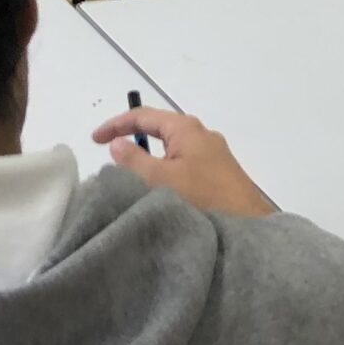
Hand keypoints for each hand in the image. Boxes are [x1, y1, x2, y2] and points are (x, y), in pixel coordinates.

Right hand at [91, 107, 274, 216]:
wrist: (249, 228)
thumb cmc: (203, 197)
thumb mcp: (160, 179)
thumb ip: (134, 160)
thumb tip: (118, 142)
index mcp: (186, 128)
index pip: (143, 116)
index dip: (116, 125)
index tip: (94, 140)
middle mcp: (202, 134)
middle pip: (160, 130)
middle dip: (134, 139)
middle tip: (111, 156)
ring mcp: (214, 155)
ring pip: (173, 150)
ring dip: (151, 160)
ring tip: (133, 178)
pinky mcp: (220, 175)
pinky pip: (185, 165)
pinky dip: (167, 172)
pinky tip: (163, 192)